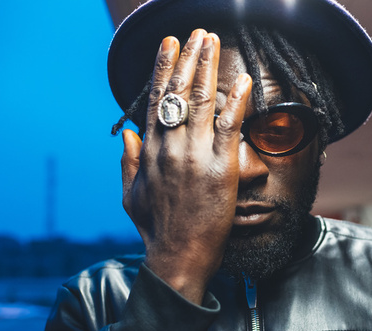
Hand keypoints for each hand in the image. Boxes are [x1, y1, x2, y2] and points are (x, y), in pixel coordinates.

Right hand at [121, 30, 251, 303]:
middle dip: (188, 58)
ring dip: (208, 67)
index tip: (168, 46)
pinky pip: (229, 127)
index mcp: (150, 151)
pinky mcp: (220, 168)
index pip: (156, 101)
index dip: (163, 70)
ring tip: (213, 41)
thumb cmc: (156, 229)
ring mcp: (194, 156)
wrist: (178, 256)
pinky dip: (236, 101)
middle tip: (197, 33)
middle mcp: (170, 147)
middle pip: (178, 93)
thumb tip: (128, 135)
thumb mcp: (131, 195)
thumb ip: (128, 162)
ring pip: (200, 101)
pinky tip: (243, 80)